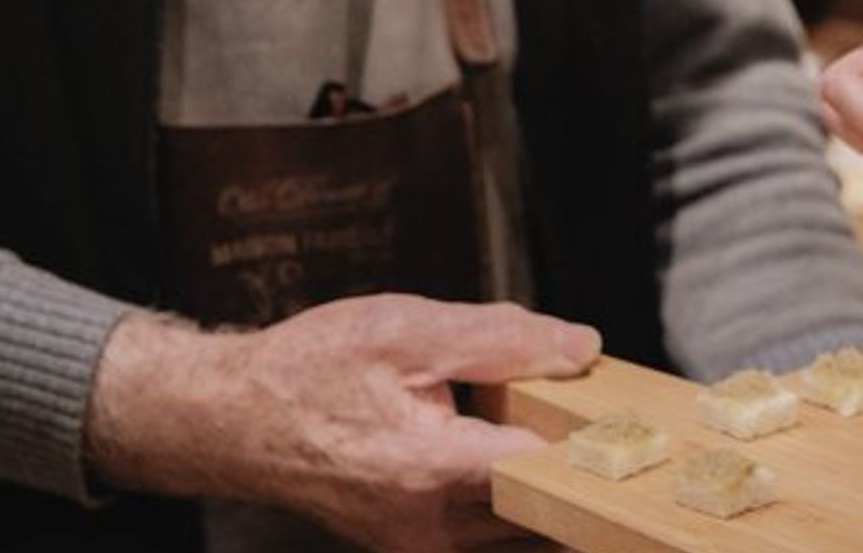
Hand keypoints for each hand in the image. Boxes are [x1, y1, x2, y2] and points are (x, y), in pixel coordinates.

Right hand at [87, 294, 599, 552]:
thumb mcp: (408, 330)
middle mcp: (433, 525)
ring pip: (521, 518)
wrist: (231, 419)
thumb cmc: (308, 371)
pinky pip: (490, 523)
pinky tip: (515, 442)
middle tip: (605, 412)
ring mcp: (423, 543)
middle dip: (579, 457)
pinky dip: (513, 485)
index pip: (552, 469)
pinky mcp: (417, 542)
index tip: (631, 413)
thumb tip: (581, 348)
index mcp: (435, 472)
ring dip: (547, 474)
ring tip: (560, 422)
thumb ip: (503, 340)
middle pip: (547, 503)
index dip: (596, 437)